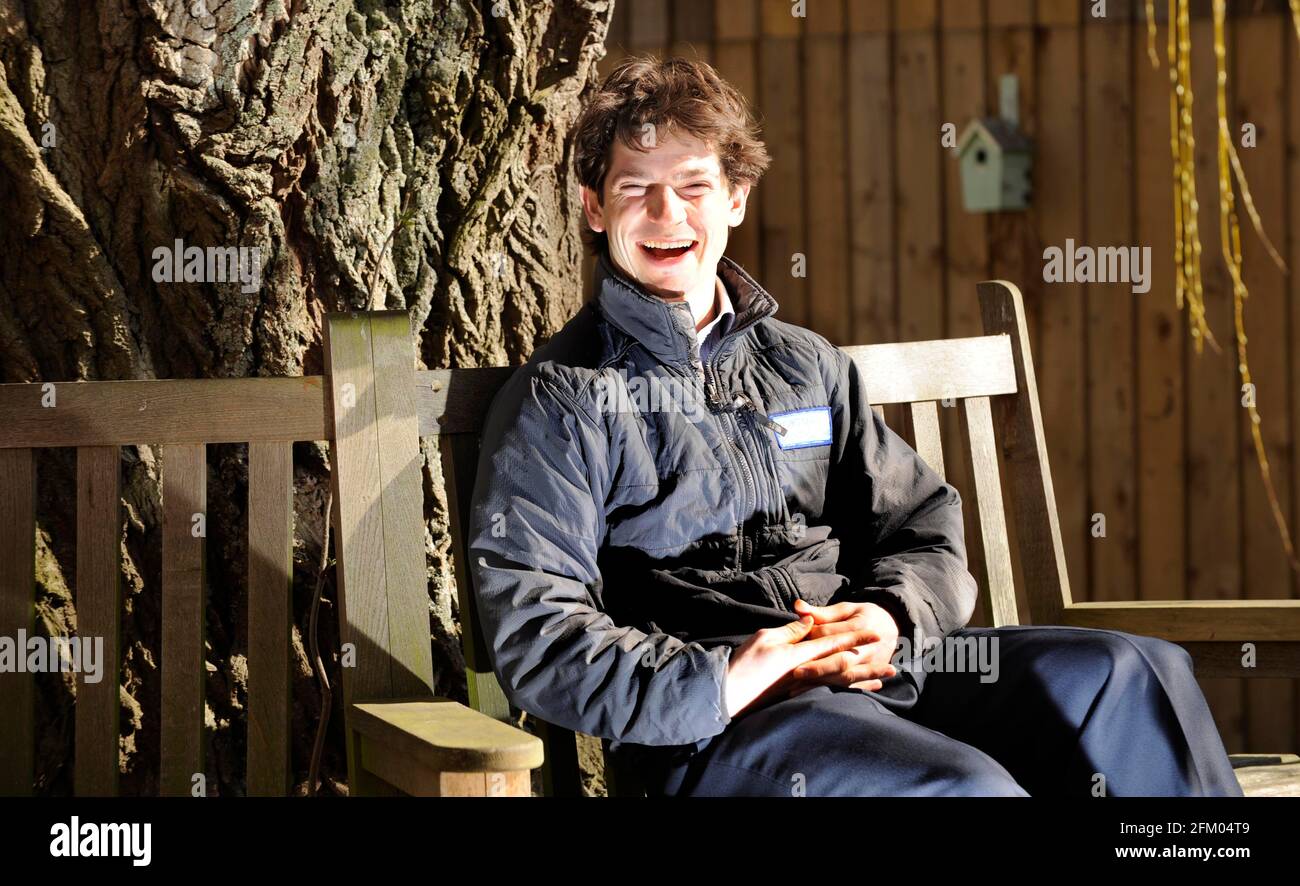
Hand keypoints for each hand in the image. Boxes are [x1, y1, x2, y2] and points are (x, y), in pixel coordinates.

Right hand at [725, 615, 884, 718]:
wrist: (730, 692)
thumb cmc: (744, 664)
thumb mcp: (764, 639)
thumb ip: (790, 631)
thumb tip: (809, 622)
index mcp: (800, 654)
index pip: (834, 643)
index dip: (856, 637)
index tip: (876, 632)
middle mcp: (807, 672)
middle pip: (845, 666)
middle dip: (869, 664)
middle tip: (893, 665)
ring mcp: (804, 687)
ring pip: (841, 682)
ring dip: (865, 680)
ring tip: (886, 679)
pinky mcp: (799, 695)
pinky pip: (830, 693)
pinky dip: (848, 690)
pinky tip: (861, 690)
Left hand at [781, 598, 899, 697]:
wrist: (894, 630)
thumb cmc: (865, 616)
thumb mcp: (847, 609)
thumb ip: (822, 612)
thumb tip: (798, 606)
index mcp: (860, 625)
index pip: (832, 634)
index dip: (812, 638)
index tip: (793, 642)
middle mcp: (867, 647)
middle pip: (841, 659)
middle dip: (819, 667)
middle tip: (796, 673)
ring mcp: (871, 664)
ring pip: (846, 677)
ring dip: (824, 684)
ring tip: (799, 690)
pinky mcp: (869, 676)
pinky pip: (852, 687)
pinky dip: (836, 692)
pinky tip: (816, 697)